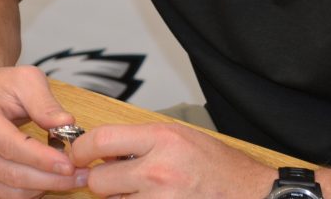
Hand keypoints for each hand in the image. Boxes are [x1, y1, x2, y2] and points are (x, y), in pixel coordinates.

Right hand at [0, 65, 88, 197]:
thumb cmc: (0, 88)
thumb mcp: (25, 80)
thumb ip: (45, 102)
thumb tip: (66, 123)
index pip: (11, 146)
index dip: (42, 159)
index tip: (70, 164)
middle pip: (12, 174)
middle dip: (50, 178)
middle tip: (80, 174)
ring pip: (10, 193)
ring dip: (43, 188)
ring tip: (69, 177)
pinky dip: (30, 194)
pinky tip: (47, 181)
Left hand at [70, 123, 273, 197]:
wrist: (253, 194)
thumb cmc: (218, 166)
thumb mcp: (180, 137)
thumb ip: (139, 141)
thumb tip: (101, 152)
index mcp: (162, 139)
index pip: (100, 140)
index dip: (80, 150)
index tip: (78, 155)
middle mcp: (158, 170)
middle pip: (98, 180)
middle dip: (102, 182)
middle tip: (119, 180)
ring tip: (146, 192)